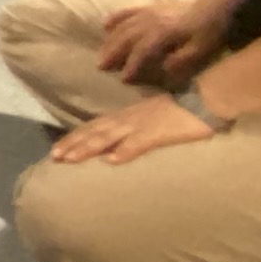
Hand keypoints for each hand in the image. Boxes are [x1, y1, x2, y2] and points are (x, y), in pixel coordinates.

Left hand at [50, 94, 218, 165]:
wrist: (207, 100)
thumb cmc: (182, 113)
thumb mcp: (152, 121)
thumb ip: (135, 133)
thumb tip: (118, 150)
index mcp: (128, 117)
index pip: (95, 127)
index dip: (75, 138)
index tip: (56, 151)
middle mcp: (129, 119)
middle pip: (95, 131)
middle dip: (73, 144)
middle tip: (54, 157)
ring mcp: (143, 125)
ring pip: (109, 136)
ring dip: (88, 147)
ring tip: (70, 160)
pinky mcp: (160, 132)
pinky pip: (139, 142)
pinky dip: (124, 151)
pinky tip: (111, 160)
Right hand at [93, 0, 218, 86]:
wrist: (217, 6)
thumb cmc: (210, 32)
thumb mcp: (201, 51)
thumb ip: (181, 61)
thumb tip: (162, 69)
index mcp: (163, 33)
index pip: (142, 51)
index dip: (132, 66)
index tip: (124, 80)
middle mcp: (151, 21)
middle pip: (127, 38)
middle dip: (114, 53)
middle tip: (102, 67)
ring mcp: (149, 11)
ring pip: (124, 26)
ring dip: (111, 40)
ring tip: (102, 54)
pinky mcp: (151, 6)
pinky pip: (128, 11)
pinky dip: (115, 18)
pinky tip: (106, 25)